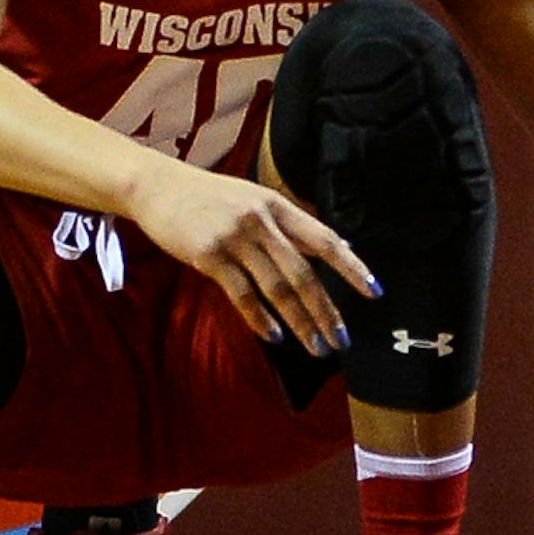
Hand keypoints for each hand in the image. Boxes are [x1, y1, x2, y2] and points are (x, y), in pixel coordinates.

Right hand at [128, 154, 376, 355]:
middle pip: (303, 272)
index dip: (352, 266)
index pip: (324, 239)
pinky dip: (260, 319)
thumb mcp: (254, 199)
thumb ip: (289, 223)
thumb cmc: (211, 197)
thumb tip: (337, 246)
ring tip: (316, 347)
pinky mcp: (209, 254)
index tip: (374, 292)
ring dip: (299, 322)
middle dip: (326, 310)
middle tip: (343, 340)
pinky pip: (241, 294)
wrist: (159, 187)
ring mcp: (234, 237)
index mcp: (277, 205)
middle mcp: (260, 219)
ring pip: (276, 288)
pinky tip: (274, 336)